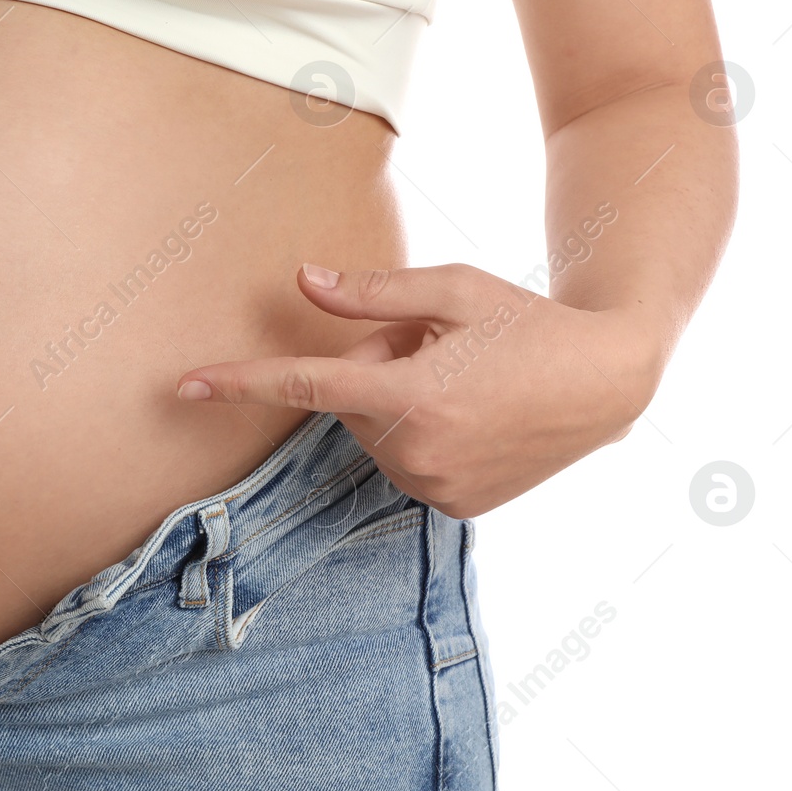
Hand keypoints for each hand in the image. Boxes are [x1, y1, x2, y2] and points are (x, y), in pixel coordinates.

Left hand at [174, 263, 662, 517]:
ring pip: (376, 434)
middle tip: (439, 346)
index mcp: (409, 396)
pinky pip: (405, 463)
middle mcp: (415, 453)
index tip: (185, 387)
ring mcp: (435, 489)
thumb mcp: (452, 290)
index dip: (240, 383)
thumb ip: (372, 293)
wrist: (607, 383)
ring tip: (466, 381)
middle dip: (376, 367)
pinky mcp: (454, 509)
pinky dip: (422, 436)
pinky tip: (475, 416)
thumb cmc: (526, 322)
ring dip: (399, 404)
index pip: (305, 386)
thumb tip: (302, 281)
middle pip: (350, 402)